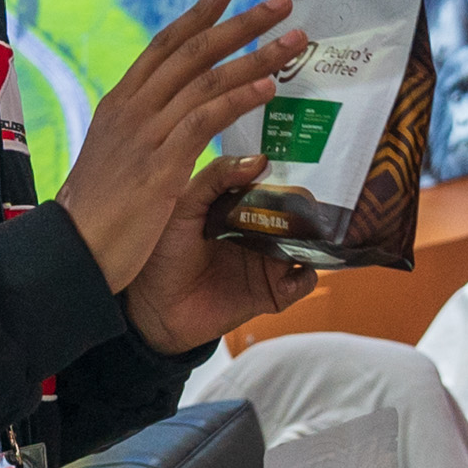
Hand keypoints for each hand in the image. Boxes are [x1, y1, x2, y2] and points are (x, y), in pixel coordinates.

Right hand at [56, 0, 304, 291]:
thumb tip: (167, 120)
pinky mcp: (160, 164)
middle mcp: (133, 108)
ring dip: (256, 56)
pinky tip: (269, 87)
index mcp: (120, 103)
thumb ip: (142, 132)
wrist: (71, 250)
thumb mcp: (115, 157)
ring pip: (207, 79)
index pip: (164, 45)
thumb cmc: (95, 214)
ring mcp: (146, 133)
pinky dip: (239, 99)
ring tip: (294, 40)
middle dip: (240, 23)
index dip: (198, 14)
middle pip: (193, 51)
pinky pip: (205, 119)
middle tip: (281, 2)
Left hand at [123, 153, 317, 353]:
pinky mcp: (271, 293)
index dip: (289, 175)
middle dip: (308, 208)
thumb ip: (216, 176)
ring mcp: (267, 262)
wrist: (153, 307)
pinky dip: (306, 278)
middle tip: (309, 204)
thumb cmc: (162, 251)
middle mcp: (259, 232)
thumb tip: (260, 161)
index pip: (274, 185)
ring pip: (307, 245)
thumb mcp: (186, 203)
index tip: (304, 163)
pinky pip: (302, 283)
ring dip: (314, 241)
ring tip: (306, 237)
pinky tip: (289, 275)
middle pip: (297, 215)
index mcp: (240, 206)